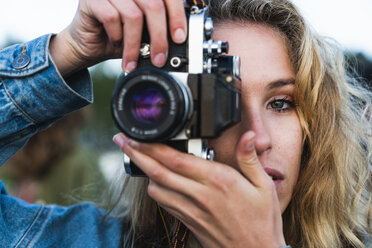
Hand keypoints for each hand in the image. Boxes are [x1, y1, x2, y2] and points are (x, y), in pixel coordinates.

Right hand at [50, 0, 186, 75]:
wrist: (89, 44)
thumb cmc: (119, 36)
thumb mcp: (144, 34)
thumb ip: (159, 31)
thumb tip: (178, 41)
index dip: (177, 16)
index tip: (180, 38)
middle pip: (153, 5)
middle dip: (159, 37)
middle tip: (159, 59)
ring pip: (133, 15)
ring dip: (135, 44)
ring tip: (133, 61)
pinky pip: (111, 17)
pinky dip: (117, 36)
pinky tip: (115, 43)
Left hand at [113, 132, 286, 247]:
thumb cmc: (262, 221)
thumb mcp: (263, 186)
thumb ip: (249, 158)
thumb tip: (248, 136)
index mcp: (218, 181)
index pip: (176, 160)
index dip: (151, 147)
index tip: (137, 136)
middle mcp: (200, 195)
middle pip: (158, 172)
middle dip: (136, 154)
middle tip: (121, 141)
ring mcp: (191, 210)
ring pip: (156, 189)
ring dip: (143, 171)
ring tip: (136, 156)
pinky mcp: (188, 221)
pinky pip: (164, 203)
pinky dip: (155, 188)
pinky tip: (155, 180)